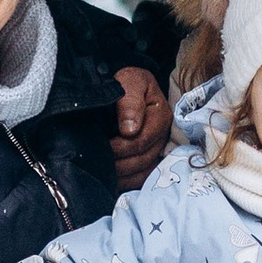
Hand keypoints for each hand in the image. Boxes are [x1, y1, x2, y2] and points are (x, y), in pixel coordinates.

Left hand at [111, 66, 171, 190]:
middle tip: (99, 160)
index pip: (143, 140)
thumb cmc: (126, 83)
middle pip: (143, 159)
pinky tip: (110, 178)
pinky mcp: (148, 159)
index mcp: (161, 115)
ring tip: (103, 170)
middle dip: (120, 162)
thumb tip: (130, 129)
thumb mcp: (130, 81)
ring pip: (142, 172)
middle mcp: (162, 136)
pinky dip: (126, 181)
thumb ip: (130, 100)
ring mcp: (156, 149)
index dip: (122, 146)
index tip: (105, 144)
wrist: (124, 87)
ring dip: (122, 174)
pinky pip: (141, 178)